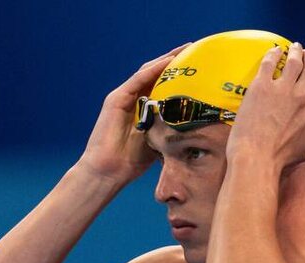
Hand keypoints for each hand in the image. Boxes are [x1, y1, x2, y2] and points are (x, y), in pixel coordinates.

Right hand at [77, 44, 189, 183]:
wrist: (107, 172)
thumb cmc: (130, 162)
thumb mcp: (158, 141)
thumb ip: (169, 128)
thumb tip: (195, 126)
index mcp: (141, 108)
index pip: (161, 85)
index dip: (177, 74)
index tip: (196, 66)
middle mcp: (131, 99)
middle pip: (154, 73)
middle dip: (173, 60)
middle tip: (193, 49)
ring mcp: (122, 98)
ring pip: (147, 72)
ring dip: (166, 59)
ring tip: (184, 50)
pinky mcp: (116, 99)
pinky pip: (137, 80)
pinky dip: (153, 70)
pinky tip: (168, 62)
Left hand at [227, 43, 304, 166]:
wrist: (256, 158)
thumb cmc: (280, 158)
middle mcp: (302, 96)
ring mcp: (282, 90)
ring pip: (294, 61)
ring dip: (295, 51)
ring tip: (293, 48)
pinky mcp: (261, 87)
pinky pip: (269, 62)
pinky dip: (273, 53)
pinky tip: (274, 50)